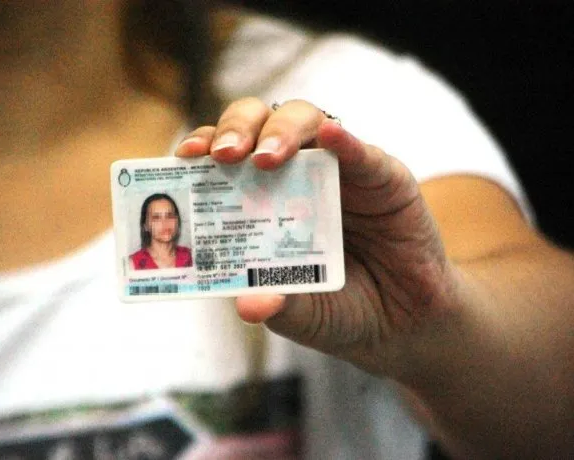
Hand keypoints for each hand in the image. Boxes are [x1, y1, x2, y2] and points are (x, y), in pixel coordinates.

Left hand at [176, 97, 456, 378]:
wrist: (404, 327)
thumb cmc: (341, 311)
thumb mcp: (304, 316)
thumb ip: (279, 307)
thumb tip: (247, 305)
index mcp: (263, 201)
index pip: (226, 159)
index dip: (203, 148)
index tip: (184, 158)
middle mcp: (296, 176)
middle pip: (259, 125)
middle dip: (236, 129)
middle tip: (223, 155)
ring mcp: (339, 172)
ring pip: (307, 122)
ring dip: (282, 131)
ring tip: (266, 158)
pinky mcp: (383, 178)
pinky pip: (364, 152)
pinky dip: (346, 142)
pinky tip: (332, 138)